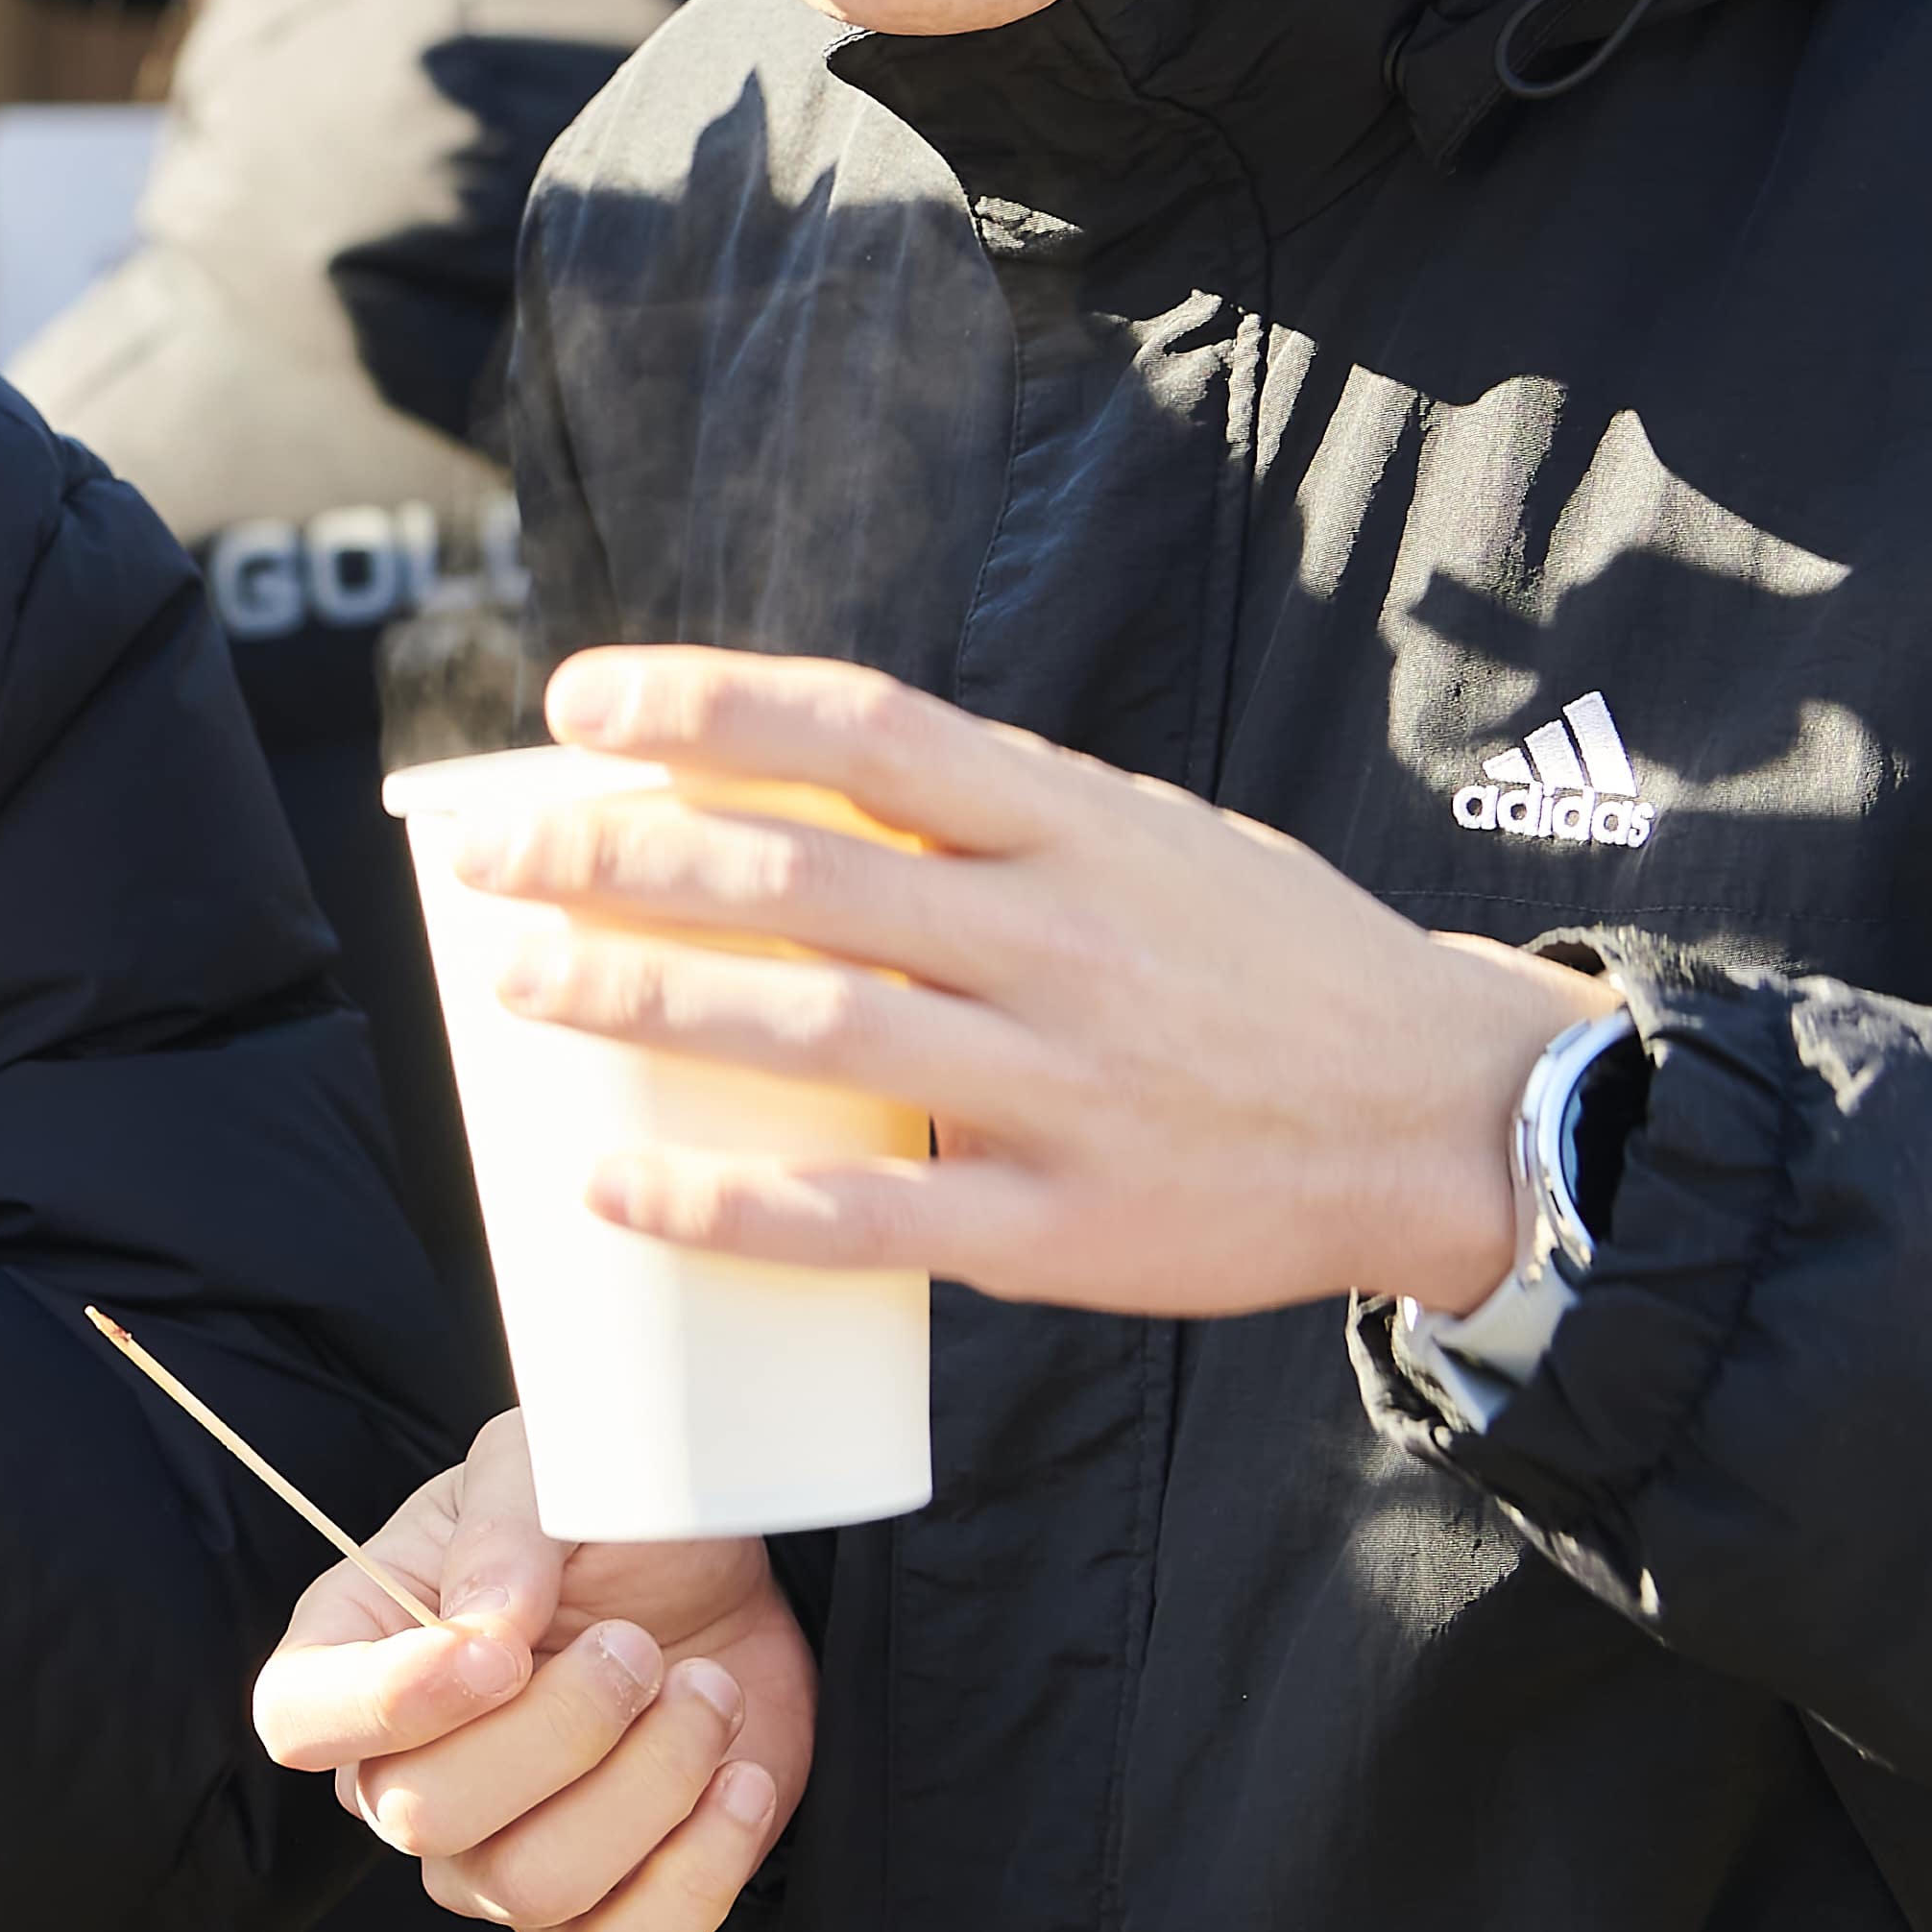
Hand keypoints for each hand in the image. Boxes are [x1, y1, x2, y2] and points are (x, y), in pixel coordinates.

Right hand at [250, 1410, 809, 1931]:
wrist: (721, 1580)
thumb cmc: (604, 1520)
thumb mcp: (544, 1470)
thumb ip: (503, 1533)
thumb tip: (482, 1632)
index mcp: (354, 1655)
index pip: (298, 1721)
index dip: (387, 1703)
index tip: (501, 1651)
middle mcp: (404, 1777)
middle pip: (426, 1816)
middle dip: (566, 1725)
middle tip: (637, 1649)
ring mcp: (494, 1864)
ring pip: (536, 1886)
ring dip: (654, 1780)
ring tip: (702, 1694)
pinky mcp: (597, 1916)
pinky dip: (698, 1875)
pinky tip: (736, 1783)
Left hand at [446, 647, 1567, 1321]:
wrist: (1448, 1117)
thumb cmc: (1260, 965)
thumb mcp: (1144, 841)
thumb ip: (986, 817)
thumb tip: (781, 786)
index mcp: (1075, 826)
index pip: (867, 732)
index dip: (713, 707)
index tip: (579, 704)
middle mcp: (1059, 940)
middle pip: (803, 881)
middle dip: (620, 859)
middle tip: (483, 856)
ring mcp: (1058, 1088)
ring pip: (811, 1034)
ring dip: (644, 1005)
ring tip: (515, 983)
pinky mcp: (1060, 1226)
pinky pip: (861, 1217)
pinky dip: (725, 1201)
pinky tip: (613, 1181)